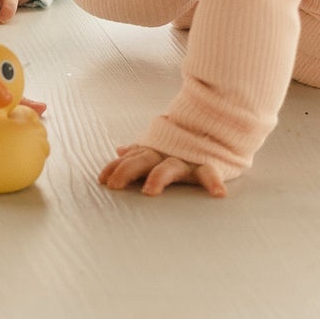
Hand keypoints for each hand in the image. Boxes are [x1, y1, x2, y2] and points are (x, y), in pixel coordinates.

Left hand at [98, 142, 227, 197]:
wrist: (216, 125)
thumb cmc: (182, 143)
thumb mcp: (159, 146)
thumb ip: (139, 151)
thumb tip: (119, 151)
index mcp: (153, 152)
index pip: (130, 160)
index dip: (114, 168)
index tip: (102, 180)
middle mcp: (166, 154)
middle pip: (142, 161)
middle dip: (127, 171)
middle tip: (114, 185)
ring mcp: (186, 160)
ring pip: (170, 167)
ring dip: (158, 177)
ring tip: (149, 191)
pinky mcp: (207, 164)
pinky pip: (210, 172)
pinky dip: (213, 181)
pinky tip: (218, 193)